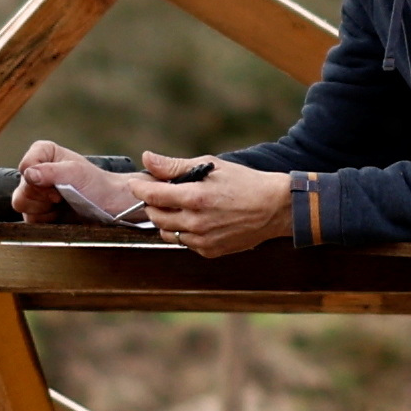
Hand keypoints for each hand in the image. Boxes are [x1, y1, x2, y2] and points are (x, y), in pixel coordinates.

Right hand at [12, 142, 149, 225]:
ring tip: (61, 204)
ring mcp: (35, 193)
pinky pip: (30, 220)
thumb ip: (51, 171)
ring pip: (22, 206)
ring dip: (43, 210)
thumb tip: (28, 173)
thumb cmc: (97, 184)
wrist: (109, 206)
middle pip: (20, 190)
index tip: (58, 185)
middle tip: (61, 197)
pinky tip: (59, 214)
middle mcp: (36, 171)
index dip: (38, 179)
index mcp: (43, 153)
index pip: (24, 166)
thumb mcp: (76, 173)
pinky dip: (45, 220)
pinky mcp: (38, 212)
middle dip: (41, 197)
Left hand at [130, 156, 291, 261]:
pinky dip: (183, 231)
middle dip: (152, 203)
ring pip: (167, 233)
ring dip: (166, 219)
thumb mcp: (211, 167)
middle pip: (155, 216)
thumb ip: (175, 166)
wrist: (273, 208)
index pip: (152, 196)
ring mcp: (202, 240)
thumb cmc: (244, 183)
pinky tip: (196, 219)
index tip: (136, 184)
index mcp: (195, 198)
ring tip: (180, 206)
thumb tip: (147, 158)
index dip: (139, 188)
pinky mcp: (210, 251)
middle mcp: (196, 222)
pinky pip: (185, 243)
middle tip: (161, 192)